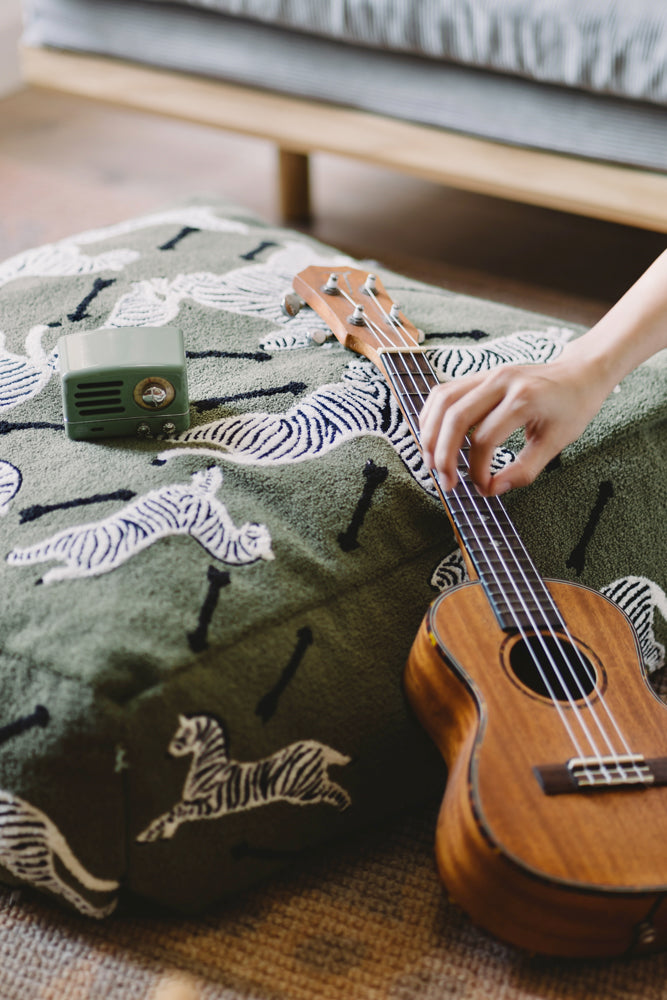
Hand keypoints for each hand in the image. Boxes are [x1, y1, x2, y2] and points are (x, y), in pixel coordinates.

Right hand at [419, 355, 606, 495]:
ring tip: (432, 462)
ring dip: (430, 434)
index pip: (485, 439)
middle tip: (446, 482)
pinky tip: (433, 437)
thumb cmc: (573, 407)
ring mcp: (487, 374)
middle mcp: (501, 381)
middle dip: (444, 454)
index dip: (477, 470)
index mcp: (524, 399)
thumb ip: (525, 469)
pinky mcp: (480, 375)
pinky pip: (444, 392)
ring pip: (443, 401)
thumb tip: (493, 489)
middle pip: (456, 418)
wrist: (580, 373)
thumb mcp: (557, 442)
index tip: (482, 488)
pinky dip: (432, 416)